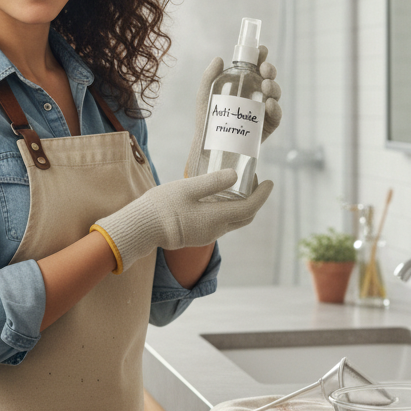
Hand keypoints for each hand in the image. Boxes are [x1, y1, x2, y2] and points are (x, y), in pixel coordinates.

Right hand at [93, 170, 273, 272]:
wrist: (141, 228)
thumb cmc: (162, 205)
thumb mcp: (188, 188)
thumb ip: (213, 182)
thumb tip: (236, 176)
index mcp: (217, 218)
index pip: (250, 207)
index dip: (262, 195)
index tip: (269, 182)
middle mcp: (216, 230)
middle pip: (245, 217)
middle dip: (255, 200)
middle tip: (254, 181)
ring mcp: (207, 235)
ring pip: (233, 221)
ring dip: (242, 205)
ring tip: (238, 185)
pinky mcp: (198, 235)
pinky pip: (221, 223)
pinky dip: (229, 210)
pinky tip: (220, 197)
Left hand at [184, 47, 282, 177]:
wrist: (210, 146)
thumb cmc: (207, 119)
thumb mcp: (204, 95)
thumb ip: (208, 77)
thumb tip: (219, 58)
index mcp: (243, 85)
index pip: (255, 67)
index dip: (261, 57)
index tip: (261, 51)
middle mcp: (255, 95)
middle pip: (268, 78)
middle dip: (270, 70)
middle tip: (265, 69)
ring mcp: (262, 111)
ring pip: (274, 95)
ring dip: (274, 87)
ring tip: (266, 85)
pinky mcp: (266, 126)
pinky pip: (276, 116)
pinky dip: (276, 108)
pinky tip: (270, 104)